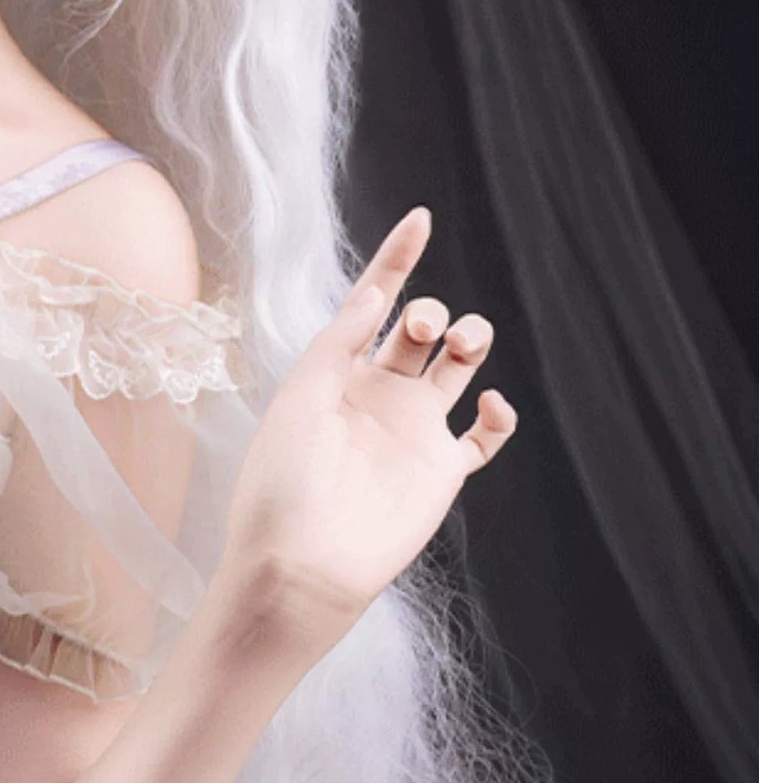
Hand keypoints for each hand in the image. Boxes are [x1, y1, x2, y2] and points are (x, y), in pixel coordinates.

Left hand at [219, 209, 517, 643]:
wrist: (301, 564)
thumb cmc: (283, 484)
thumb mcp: (302, 398)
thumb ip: (341, 342)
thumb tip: (380, 294)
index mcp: (336, 370)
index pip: (372, 301)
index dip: (397, 258)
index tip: (421, 217)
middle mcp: (377, 393)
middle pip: (420, 326)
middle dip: (427, 311)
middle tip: (417, 331)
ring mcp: (413, 430)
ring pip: (459, 365)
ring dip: (470, 338)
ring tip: (461, 342)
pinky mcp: (441, 471)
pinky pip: (485, 435)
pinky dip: (500, 415)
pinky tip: (489, 407)